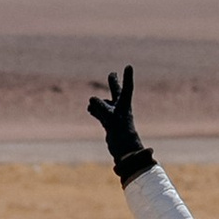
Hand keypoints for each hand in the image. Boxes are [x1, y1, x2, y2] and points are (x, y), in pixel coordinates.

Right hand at [86, 65, 150, 179]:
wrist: (124, 152)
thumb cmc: (122, 136)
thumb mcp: (110, 119)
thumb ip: (100, 108)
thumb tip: (90, 100)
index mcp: (125, 107)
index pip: (127, 89)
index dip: (127, 78)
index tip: (128, 66)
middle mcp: (120, 110)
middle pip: (116, 93)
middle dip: (114, 83)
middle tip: (113, 74)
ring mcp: (114, 117)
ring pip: (106, 104)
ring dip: (100, 100)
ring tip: (93, 99)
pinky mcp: (109, 125)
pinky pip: (100, 115)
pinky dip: (95, 111)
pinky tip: (90, 109)